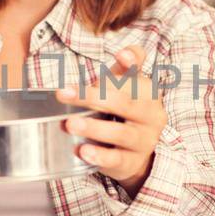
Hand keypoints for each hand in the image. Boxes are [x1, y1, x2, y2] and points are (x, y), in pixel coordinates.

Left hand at [55, 46, 165, 195]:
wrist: (137, 152)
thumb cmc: (125, 111)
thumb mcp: (127, 87)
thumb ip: (125, 67)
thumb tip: (125, 53)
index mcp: (149, 93)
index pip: (138, 77)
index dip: (127, 68)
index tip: (115, 60)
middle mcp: (151, 116)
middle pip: (124, 103)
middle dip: (92, 97)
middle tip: (63, 93)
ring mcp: (144, 141)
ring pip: (121, 133)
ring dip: (94, 127)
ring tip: (70, 124)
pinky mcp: (132, 162)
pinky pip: (117, 159)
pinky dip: (100, 155)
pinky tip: (83, 151)